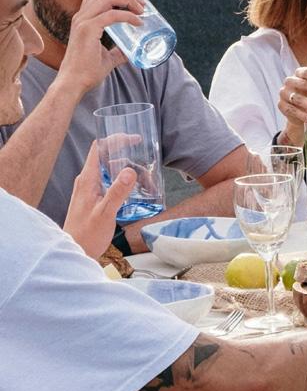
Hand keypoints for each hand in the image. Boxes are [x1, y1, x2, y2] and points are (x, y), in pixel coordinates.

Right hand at [56, 0, 144, 95]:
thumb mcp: (106, 58)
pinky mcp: (88, 30)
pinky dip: (127, 16)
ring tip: (142, 10)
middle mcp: (81, 16)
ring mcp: (83, 22)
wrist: (74, 82)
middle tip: (143, 3)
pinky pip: (111, 15)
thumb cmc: (87, 71)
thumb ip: (117, 53)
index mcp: (83, 18)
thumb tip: (130, 53)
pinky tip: (138, 22)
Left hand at [63, 142, 135, 258]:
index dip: (116, 139)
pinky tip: (136, 195)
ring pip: (112, 173)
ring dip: (130, 176)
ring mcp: (90, 189)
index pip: (99, 148)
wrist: (75, 251)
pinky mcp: (94, 199)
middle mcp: (87, 181)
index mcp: (87, 179)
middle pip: (109, 160)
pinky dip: (125, 186)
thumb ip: (117, 192)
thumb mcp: (105, 213)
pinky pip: (111, 185)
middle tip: (148, 173)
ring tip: (146, 187)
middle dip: (130, 162)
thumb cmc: (86, 235)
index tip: (134, 140)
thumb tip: (130, 170)